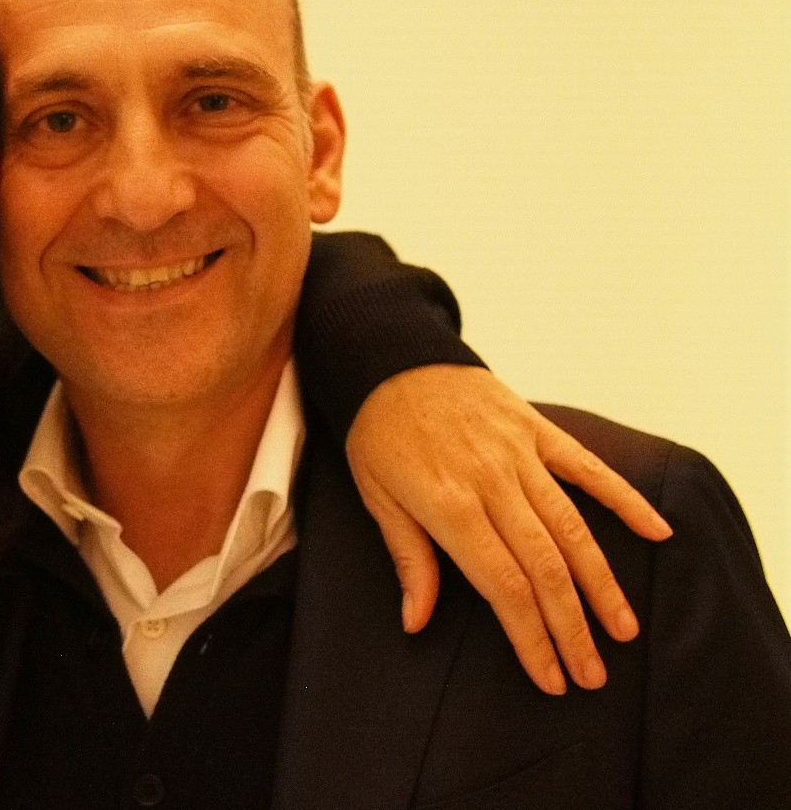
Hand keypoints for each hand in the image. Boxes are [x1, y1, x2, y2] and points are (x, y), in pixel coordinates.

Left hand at [345, 364, 671, 694]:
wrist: (389, 356)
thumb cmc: (377, 431)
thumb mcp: (376, 495)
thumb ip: (407, 557)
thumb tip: (416, 621)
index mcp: (448, 504)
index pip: (502, 585)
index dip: (530, 636)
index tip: (551, 676)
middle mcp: (491, 481)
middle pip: (545, 567)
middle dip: (572, 627)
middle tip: (594, 673)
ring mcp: (519, 452)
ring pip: (573, 527)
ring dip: (602, 583)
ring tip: (624, 628)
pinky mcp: (536, 427)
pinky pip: (588, 467)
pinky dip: (624, 498)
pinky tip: (657, 531)